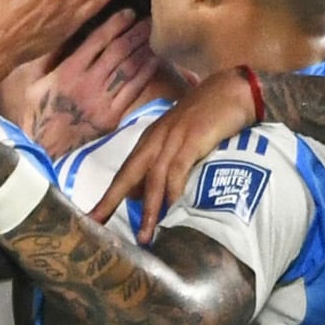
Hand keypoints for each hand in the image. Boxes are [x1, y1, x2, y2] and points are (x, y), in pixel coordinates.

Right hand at [22, 10, 154, 156]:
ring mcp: (101, 101)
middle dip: (135, 32)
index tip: (128, 13)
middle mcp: (87, 83)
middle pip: (118, 51)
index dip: (115, 24)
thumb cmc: (32, 114)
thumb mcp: (29, 81)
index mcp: (67, 72)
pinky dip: (145, 74)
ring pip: (128, 69)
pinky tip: (154, 60)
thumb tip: (61, 34)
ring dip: (143, 49)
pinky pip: (132, 91)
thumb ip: (47, 58)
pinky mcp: (111, 117)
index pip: (97, 41)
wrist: (40, 151)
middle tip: (149, 19)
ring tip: (153, 34)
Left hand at [92, 66, 253, 239]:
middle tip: (98, 223)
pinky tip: (172, 208)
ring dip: (149, 209)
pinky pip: (179, 168)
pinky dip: (174, 189)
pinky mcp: (194, 138)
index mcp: (150, 141)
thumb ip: (162, 165)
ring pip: (154, 178)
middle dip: (111, 200)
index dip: (108, 196)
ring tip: (146, 235)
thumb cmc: (207, 118)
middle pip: (129, 174)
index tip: (92, 218)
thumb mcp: (179, 141)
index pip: (124, 172)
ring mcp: (174, 138)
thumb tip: (142, 194)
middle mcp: (156, 139)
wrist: (232, 90)